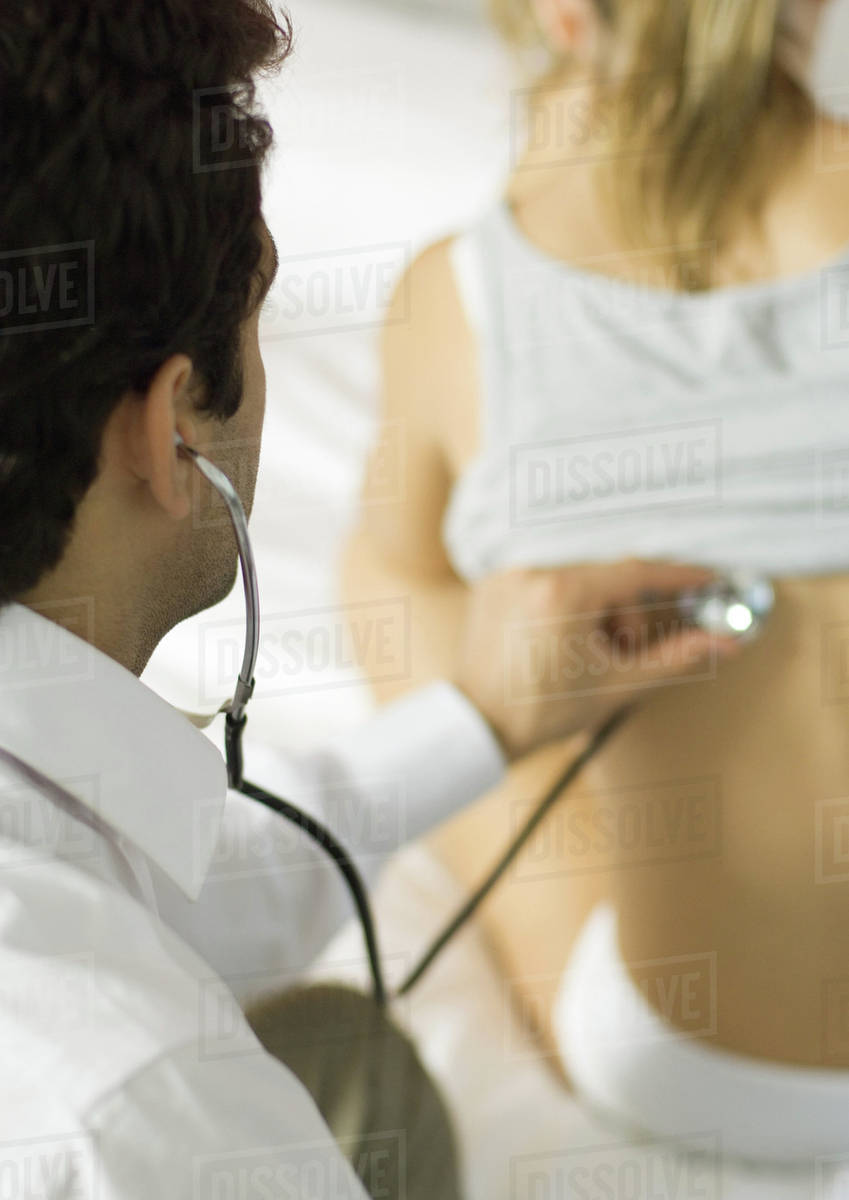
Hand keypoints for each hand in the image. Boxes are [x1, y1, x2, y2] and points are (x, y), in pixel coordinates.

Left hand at [453, 559, 746, 760]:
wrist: (478, 727)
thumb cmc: (542, 711)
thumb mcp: (616, 685)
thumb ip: (674, 657)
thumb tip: (725, 643)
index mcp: (562, 592)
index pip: (635, 572)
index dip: (676, 576)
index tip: (706, 578)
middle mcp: (531, 571)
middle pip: (606, 577)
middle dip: (624, 614)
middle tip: (620, 651)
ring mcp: (508, 574)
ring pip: (577, 577)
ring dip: (594, 608)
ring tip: (583, 652)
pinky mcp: (492, 582)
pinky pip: (547, 579)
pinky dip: (563, 603)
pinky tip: (557, 640)